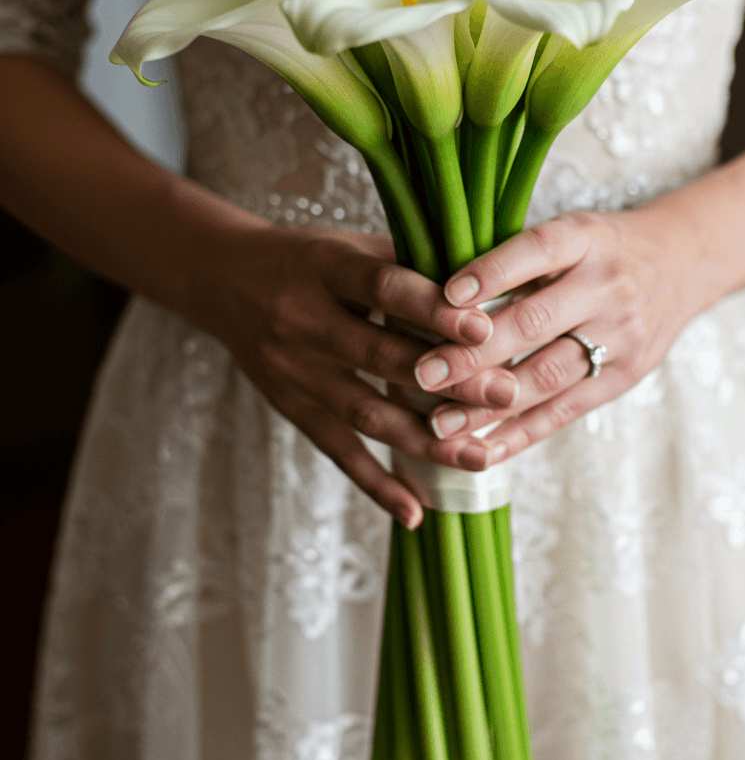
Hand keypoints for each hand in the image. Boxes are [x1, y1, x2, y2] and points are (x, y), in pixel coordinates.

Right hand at [207, 225, 518, 527]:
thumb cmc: (309, 261)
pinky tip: (415, 512)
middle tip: (505, 394)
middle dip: (448, 380)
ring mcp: (294, 371)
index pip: (383, 287)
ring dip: (425, 441)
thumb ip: (410, 264)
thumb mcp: (349, 246)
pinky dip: (377, 485)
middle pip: (381, 357)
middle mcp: (303, 320)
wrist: (224, 281)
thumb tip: (488, 286)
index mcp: (324, 268)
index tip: (483, 326)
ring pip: (366, 414)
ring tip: (480, 458)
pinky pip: (338, 453)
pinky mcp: (292, 408)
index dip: (432, 309)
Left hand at [413, 207, 704, 457]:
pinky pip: (564, 411)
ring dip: (488, 403)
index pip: (536, 252)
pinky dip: (519, 434)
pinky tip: (480, 449)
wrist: (683, 265)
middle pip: (534, 323)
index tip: (446, 296)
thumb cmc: (602, 248)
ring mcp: (619, 336)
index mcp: (585, 239)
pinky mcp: (623, 378)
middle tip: (422, 373)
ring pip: (546, 376)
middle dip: (473, 352)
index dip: (491, 273)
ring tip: (438, 423)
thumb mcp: (570, 231)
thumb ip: (516, 258)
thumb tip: (435, 293)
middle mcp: (606, 286)